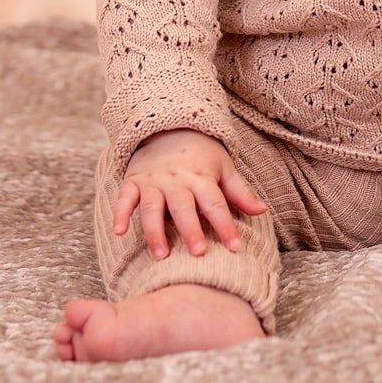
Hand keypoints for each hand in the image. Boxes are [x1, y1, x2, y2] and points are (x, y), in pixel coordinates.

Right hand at [113, 128, 267, 258]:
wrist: (169, 127)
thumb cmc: (201, 156)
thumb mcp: (224, 168)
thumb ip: (240, 192)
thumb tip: (262, 211)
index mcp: (201, 177)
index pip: (215, 203)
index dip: (225, 225)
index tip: (235, 247)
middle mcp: (176, 180)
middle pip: (183, 206)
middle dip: (191, 229)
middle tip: (198, 253)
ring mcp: (153, 181)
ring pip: (152, 207)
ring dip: (155, 231)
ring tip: (161, 255)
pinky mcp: (133, 181)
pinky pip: (124, 197)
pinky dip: (120, 213)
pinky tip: (118, 232)